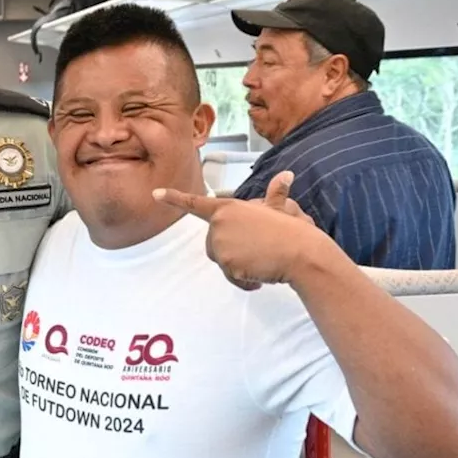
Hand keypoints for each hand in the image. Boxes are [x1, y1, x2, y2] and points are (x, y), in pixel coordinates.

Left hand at [154, 171, 316, 290]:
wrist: (301, 252)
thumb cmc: (293, 229)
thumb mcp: (282, 210)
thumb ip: (276, 196)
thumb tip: (286, 176)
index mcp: (228, 208)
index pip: (196, 204)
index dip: (174, 198)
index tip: (155, 194)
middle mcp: (219, 224)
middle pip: (212, 244)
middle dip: (231, 250)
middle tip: (258, 247)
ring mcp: (221, 244)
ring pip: (221, 262)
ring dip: (238, 266)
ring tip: (261, 259)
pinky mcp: (226, 263)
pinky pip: (232, 278)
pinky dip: (245, 281)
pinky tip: (261, 274)